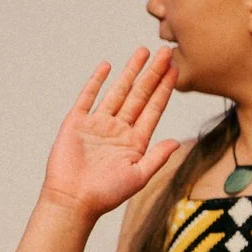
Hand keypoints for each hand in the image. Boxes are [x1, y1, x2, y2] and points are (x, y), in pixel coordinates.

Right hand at [42, 48, 180, 219]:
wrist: (74, 200)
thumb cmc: (107, 194)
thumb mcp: (139, 176)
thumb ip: (157, 157)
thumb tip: (177, 142)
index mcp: (137, 140)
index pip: (155, 108)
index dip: (165, 88)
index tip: (176, 70)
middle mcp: (120, 128)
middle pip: (139, 94)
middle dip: (153, 73)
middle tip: (166, 52)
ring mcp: (98, 123)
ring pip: (117, 91)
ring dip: (130, 72)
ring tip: (142, 53)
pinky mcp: (77, 122)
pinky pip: (88, 97)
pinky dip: (96, 82)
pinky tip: (107, 66)